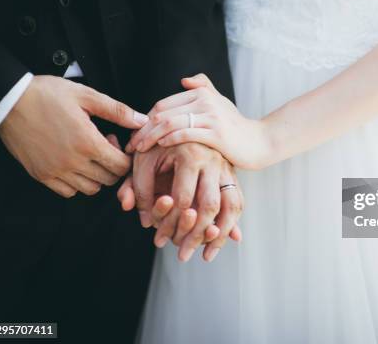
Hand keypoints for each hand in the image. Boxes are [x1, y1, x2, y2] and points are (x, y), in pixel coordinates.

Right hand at [0, 75, 147, 196]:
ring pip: (90, 188)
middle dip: (113, 165)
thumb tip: (143, 121)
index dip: (125, 156)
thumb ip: (118, 111)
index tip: (115, 142)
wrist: (10, 101)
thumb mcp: (87, 96)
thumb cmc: (48, 94)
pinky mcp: (41, 175)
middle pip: (109, 179)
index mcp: (88, 143)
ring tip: (88, 154)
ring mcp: (56, 171)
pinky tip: (74, 163)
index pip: (121, 166)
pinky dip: (76, 183)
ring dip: (96, 175)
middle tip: (102, 145)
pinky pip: (68, 192)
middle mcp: (73, 162)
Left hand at [117, 142, 242, 261]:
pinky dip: (233, 222)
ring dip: (220, 234)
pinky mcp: (233, 173)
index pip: (183, 199)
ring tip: (206, 255)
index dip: (169, 223)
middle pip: (210, 206)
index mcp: (191, 154)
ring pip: (232, 206)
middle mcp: (213, 161)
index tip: (158, 240)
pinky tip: (225, 240)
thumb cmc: (157, 143)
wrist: (180, 121)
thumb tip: (145, 220)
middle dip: (196, 235)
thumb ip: (139, 188)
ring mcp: (227, 167)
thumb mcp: (143, 161)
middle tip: (183, 255)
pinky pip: (238, 201)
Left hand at [126, 74, 272, 169]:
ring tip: (139, 149)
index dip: (145, 119)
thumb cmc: (237, 127)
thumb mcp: (221, 103)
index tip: (135, 134)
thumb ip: (204, 88)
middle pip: (162, 112)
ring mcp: (211, 117)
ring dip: (150, 136)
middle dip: (142, 129)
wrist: (260, 142)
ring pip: (169, 123)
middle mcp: (205, 101)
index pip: (163, 104)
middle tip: (131, 144)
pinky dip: (168, 139)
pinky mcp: (216, 134)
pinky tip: (160, 147)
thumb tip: (184, 80)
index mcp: (202, 93)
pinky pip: (185, 134)